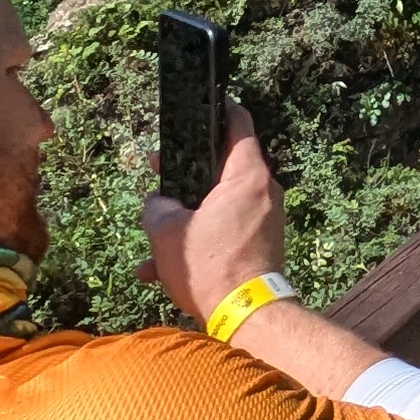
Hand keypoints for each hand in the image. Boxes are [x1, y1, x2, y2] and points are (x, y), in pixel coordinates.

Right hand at [144, 99, 286, 323]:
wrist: (246, 317)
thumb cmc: (209, 266)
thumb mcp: (166, 231)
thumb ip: (156, 207)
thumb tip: (157, 203)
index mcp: (248, 176)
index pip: (238, 124)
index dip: (219, 109)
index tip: (202, 103)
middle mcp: (265, 192)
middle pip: (223, 167)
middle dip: (187, 171)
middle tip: (158, 171)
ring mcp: (267, 220)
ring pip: (219, 205)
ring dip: (187, 215)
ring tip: (153, 231)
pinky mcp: (262, 245)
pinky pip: (226, 232)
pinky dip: (199, 242)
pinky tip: (160, 270)